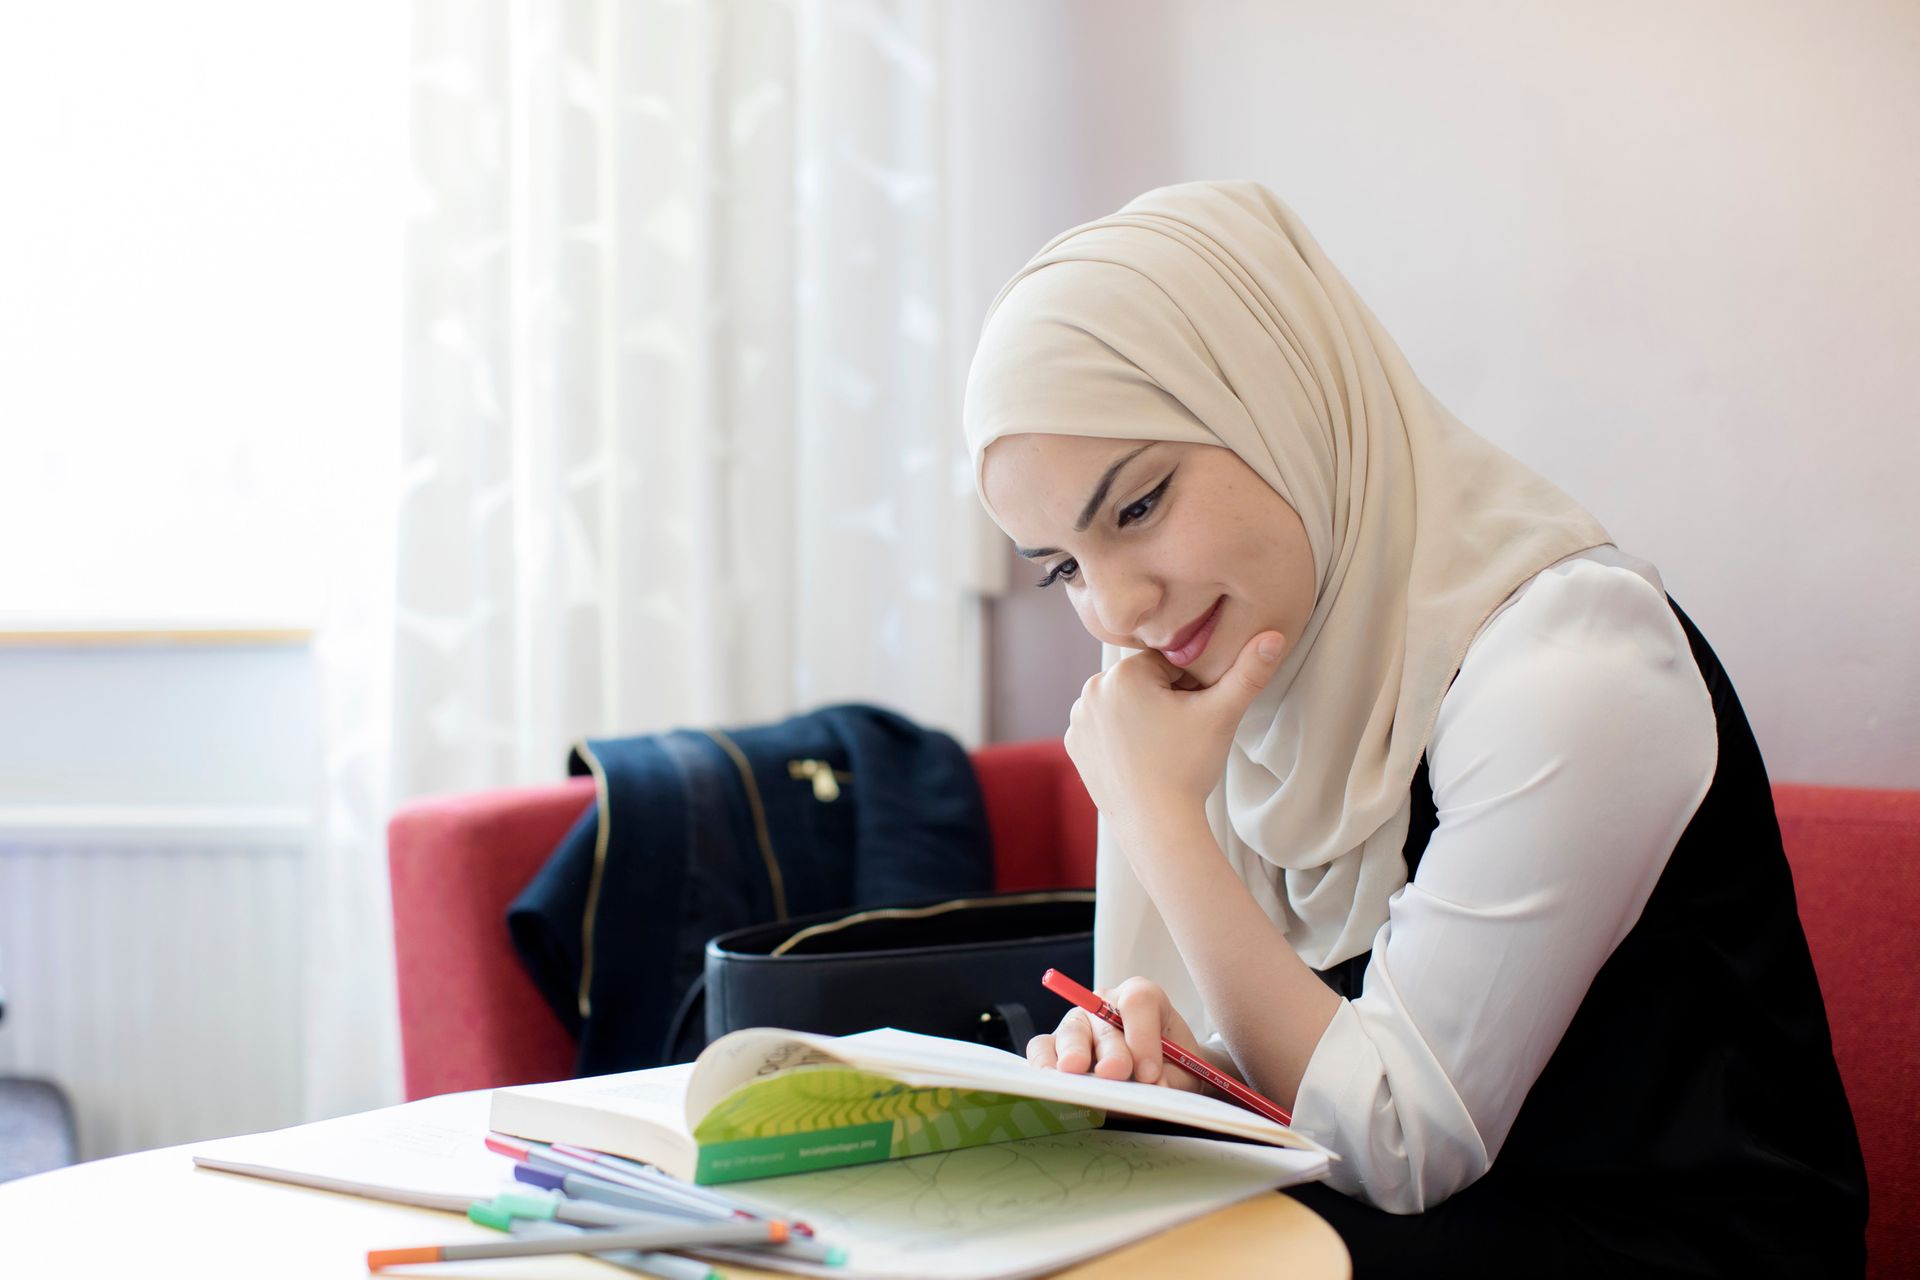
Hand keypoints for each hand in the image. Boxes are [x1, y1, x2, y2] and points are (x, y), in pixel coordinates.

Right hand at [1026, 976, 1207, 1091]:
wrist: (1162, 1073)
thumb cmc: (1172, 1064)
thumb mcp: (1185, 1070)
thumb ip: (1173, 1078)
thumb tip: (1155, 1087)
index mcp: (1142, 998)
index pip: (1138, 1003)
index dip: (1142, 1036)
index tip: (1150, 1073)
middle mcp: (1105, 1004)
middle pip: (1101, 1018)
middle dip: (1110, 1050)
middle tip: (1115, 1073)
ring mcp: (1078, 1023)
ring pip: (1070, 1032)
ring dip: (1073, 1055)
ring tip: (1074, 1075)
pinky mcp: (1057, 1046)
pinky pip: (1042, 1048)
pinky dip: (1043, 1064)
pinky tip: (1051, 1083)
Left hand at [1064, 630, 1286, 843]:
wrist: (1157, 826)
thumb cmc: (1188, 768)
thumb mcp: (1222, 714)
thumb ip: (1249, 672)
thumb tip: (1275, 635)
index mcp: (1123, 673)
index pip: (1168, 663)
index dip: (1190, 687)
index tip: (1194, 715)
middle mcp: (1092, 689)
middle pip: (1144, 681)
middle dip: (1165, 699)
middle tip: (1180, 735)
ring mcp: (1079, 718)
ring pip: (1125, 702)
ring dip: (1143, 715)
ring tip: (1161, 747)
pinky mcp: (1074, 744)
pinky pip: (1106, 726)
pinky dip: (1122, 735)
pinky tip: (1140, 756)